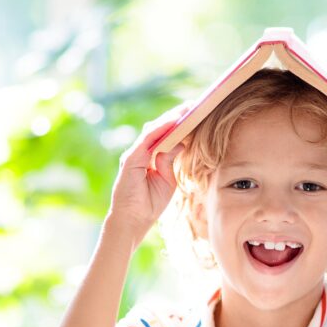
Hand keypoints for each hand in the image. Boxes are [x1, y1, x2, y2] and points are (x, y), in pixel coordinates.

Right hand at [107, 104, 190, 242]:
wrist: (134, 220)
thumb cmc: (149, 203)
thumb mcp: (167, 180)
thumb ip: (170, 160)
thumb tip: (181, 142)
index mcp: (149, 157)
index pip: (164, 135)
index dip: (178, 124)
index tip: (195, 113)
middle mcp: (140, 152)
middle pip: (159, 128)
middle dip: (176, 116)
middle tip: (193, 105)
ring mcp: (134, 154)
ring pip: (153, 130)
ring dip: (170, 119)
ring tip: (186, 109)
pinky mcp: (131, 159)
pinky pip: (147, 139)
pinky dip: (160, 129)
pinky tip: (173, 122)